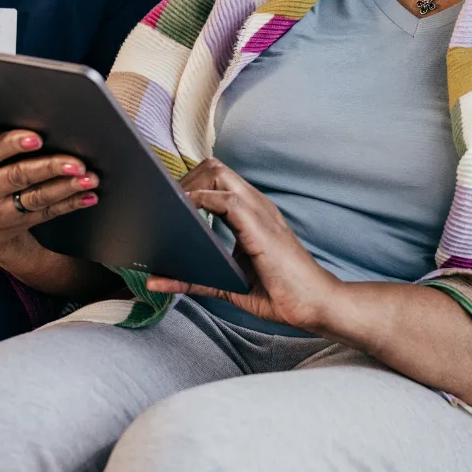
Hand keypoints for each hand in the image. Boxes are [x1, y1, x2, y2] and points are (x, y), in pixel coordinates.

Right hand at [0, 129, 99, 263]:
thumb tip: (20, 106)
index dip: (11, 144)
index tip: (37, 138)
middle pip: (17, 176)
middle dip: (49, 168)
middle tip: (76, 162)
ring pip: (36, 198)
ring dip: (66, 187)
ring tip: (89, 178)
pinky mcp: (13, 226)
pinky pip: (45, 213)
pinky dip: (70, 203)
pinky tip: (88, 196)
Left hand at [146, 158, 339, 331]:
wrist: (315, 305)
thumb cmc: (279, 294)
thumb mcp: (228, 284)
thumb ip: (195, 279)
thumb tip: (156, 281)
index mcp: (251, 212)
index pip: (217, 178)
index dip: (190, 183)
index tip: (167, 202)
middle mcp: (255, 204)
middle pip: (214, 166)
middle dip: (185, 178)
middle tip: (163, 203)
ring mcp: (259, 211)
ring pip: (218, 173)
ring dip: (190, 184)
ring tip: (169, 206)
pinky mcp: (260, 226)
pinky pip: (228, 200)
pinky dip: (203, 200)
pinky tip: (186, 212)